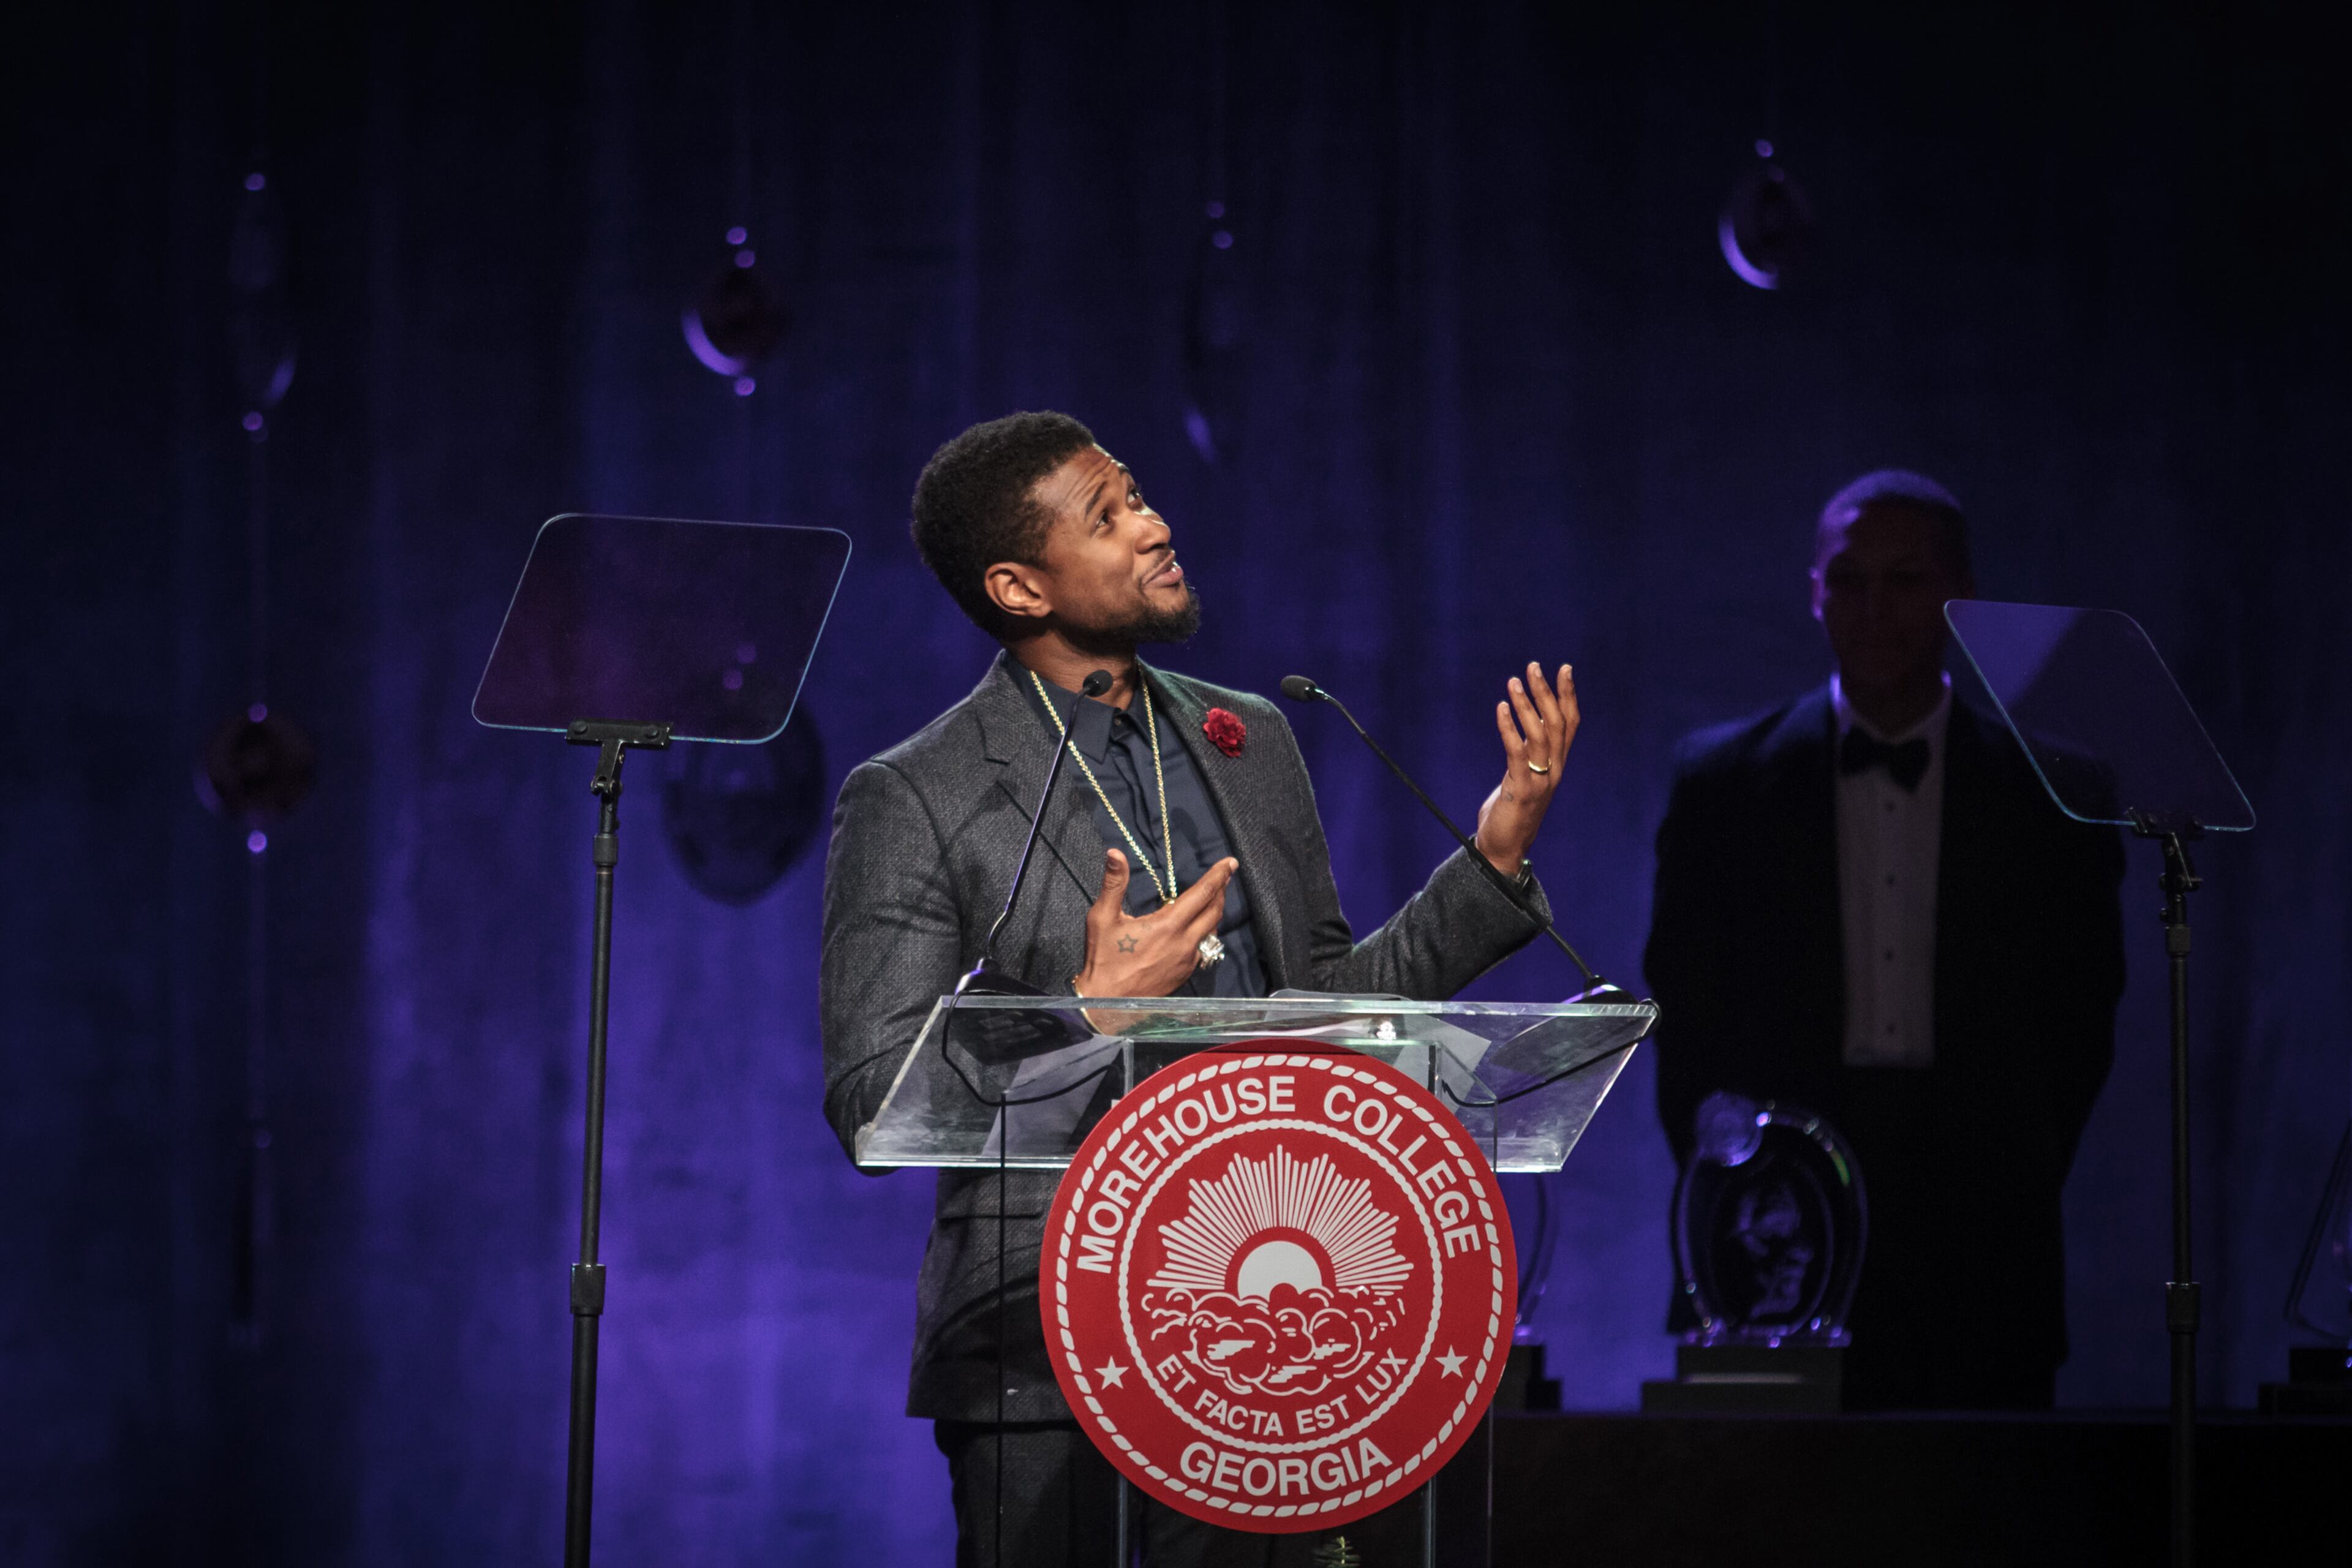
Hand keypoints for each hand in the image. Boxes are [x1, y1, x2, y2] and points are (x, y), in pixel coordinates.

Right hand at [1072, 849, 1236, 998]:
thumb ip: (1114, 883)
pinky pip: (1203, 948)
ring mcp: (1187, 961)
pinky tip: (1196, 928)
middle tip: (1224, 875)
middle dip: (1221, 890)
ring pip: (1212, 930)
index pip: (1202, 894)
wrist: (1106, 1001)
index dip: (1218, 876)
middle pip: (1214, 911)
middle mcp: (1185, 943)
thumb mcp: (1102, 917)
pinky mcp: (1185, 974)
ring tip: (1211, 897)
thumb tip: (1115, 853)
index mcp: (1168, 925)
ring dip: (1214, 911)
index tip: (1230, 862)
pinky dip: (1205, 931)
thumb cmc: (1103, 958)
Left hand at [1473, 662, 1577, 877]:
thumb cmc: (1511, 811)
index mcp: (1557, 765)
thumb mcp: (1524, 775)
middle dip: (1547, 691)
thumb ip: (1530, 753)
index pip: (1570, 723)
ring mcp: (1541, 780)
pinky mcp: (1522, 789)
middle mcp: (1555, 770)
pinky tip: (1501, 708)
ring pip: (1541, 734)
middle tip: (1533, 666)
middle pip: (1558, 723)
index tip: (1563, 669)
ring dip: (1528, 704)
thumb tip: (1527, 723)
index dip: (1569, 695)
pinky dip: (1509, 728)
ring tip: (1513, 681)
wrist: (1504, 848)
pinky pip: (1518, 752)